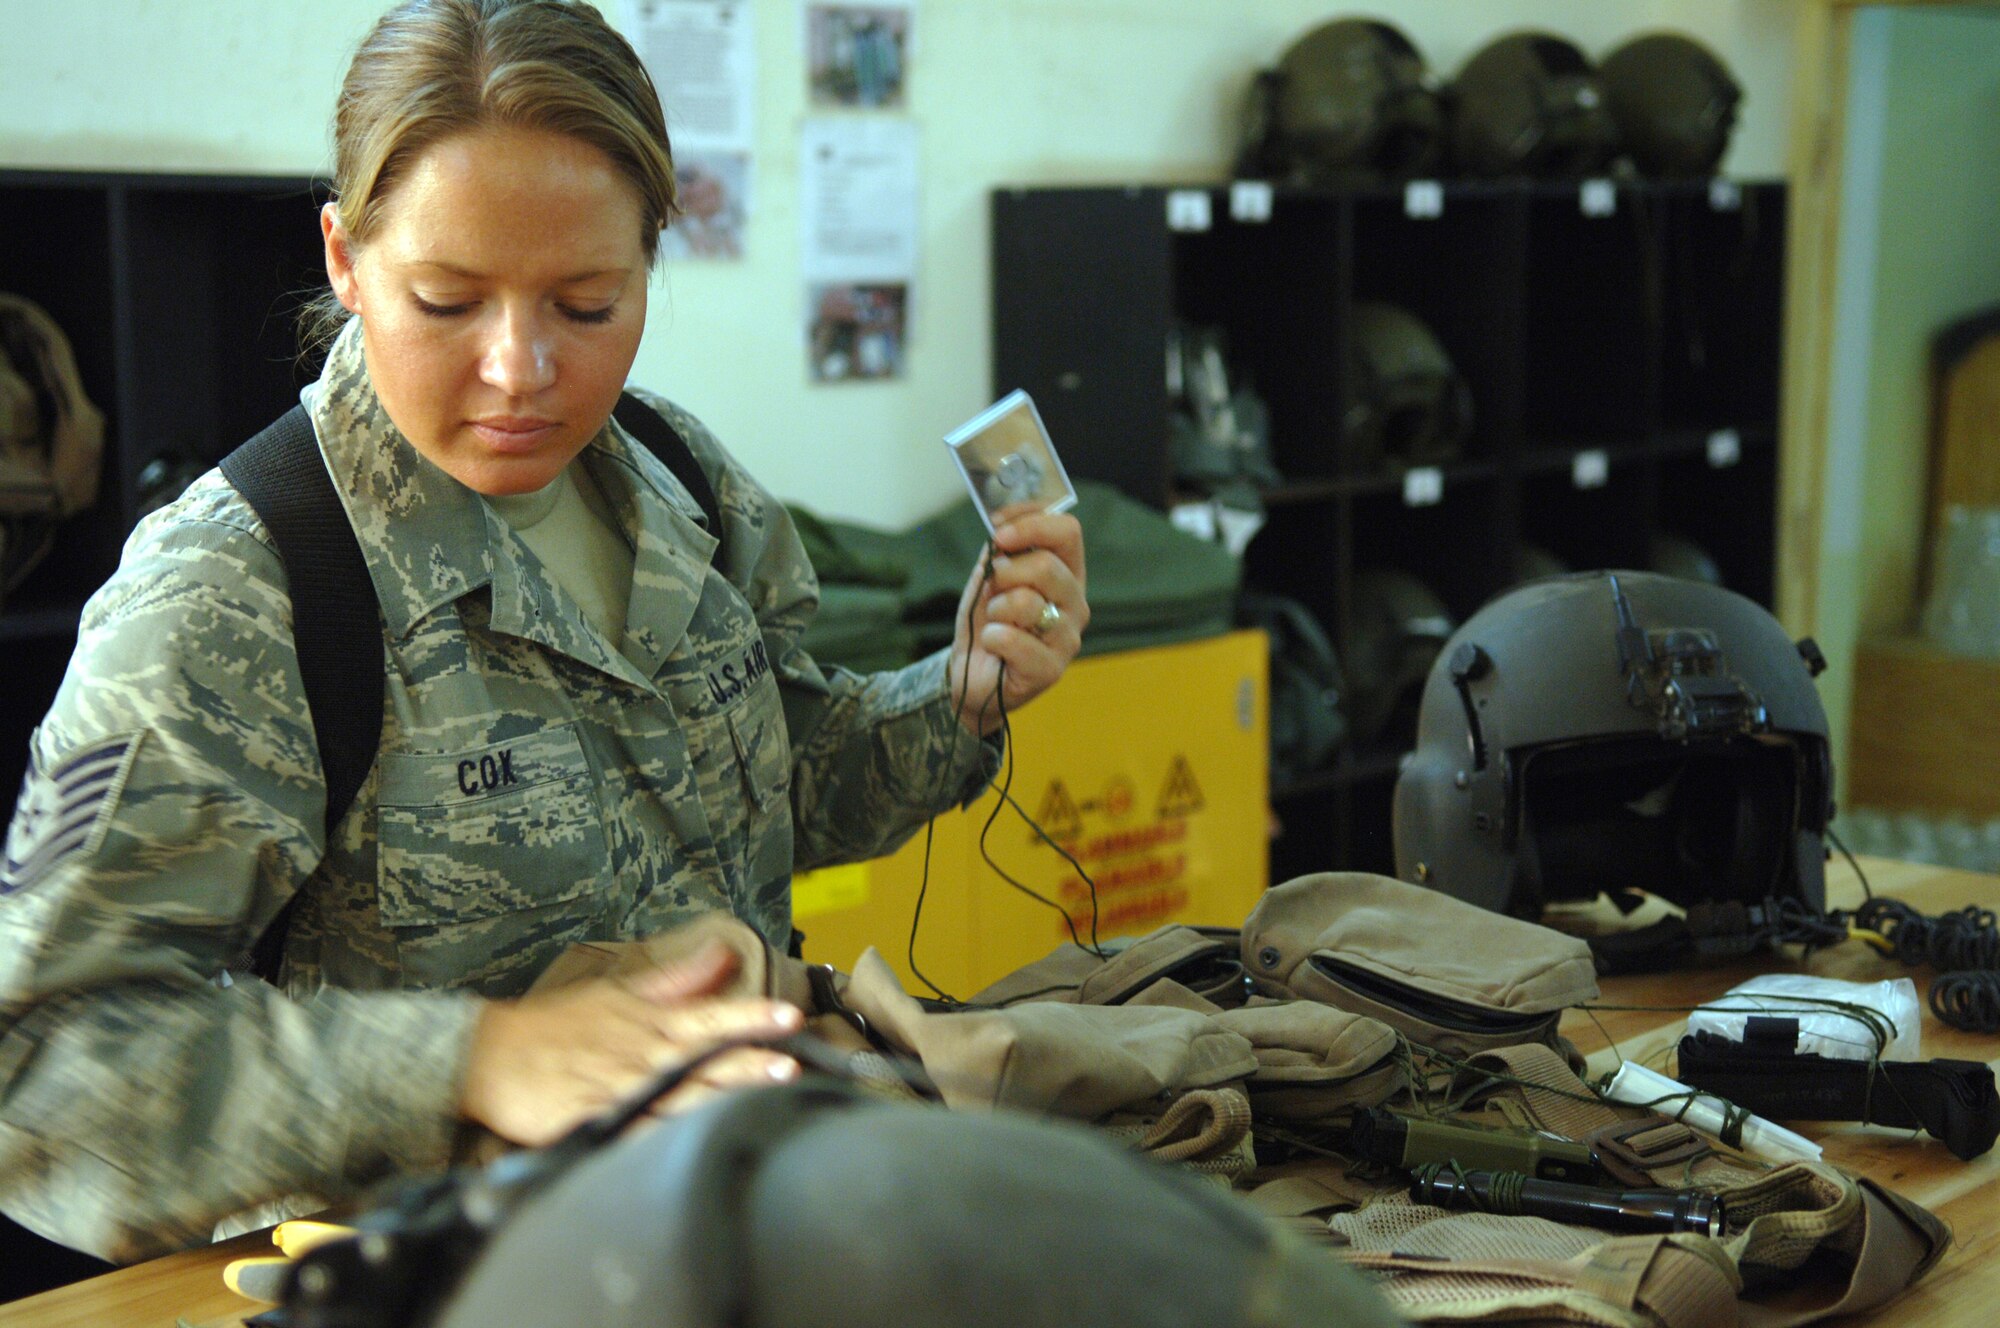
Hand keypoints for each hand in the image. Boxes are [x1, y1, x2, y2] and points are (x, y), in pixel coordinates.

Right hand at [459, 940, 803, 1146]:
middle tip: (792, 1064)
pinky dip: (670, 1136)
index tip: (787, 1015)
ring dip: (723, 1098)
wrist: (491, 1057)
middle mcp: (644, 1057)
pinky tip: (700, 1141)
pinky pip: (642, 1134)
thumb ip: (677, 981)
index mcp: (652, 1024)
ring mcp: (622, 1092)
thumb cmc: (560, 1025)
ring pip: (683, 1098)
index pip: (711, 1017)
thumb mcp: (620, 993)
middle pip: (706, 1061)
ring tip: (764, 1097)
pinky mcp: (598, 1124)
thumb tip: (721, 954)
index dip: (750, 1016)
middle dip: (749, 1063)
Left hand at [947, 508, 1088, 735]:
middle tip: (992, 589)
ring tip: (995, 623)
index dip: (1031, 522)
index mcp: (1066, 574)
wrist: (971, 676)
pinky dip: (990, 638)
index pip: (1068, 532)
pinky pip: (1010, 638)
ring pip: (1025, 602)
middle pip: (1046, 565)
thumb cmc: (986, 624)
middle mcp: (1075, 604)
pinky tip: (994, 647)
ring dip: (995, 609)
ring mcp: (1068, 638)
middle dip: (1005, 573)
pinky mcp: (1051, 669)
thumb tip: (1003, 530)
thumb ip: (1000, 553)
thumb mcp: (989, 579)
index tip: (998, 528)